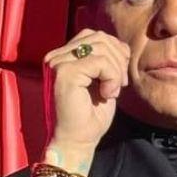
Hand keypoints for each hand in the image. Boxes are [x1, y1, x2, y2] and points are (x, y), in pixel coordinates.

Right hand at [42, 30, 130, 171]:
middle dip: (118, 59)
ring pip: (102, 48)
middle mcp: (55, 57)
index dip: (115, 52)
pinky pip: (100, 62)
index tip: (119, 77)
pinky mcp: (64, 73)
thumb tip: (121, 45)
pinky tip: (107, 94)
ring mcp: (57, 63)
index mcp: (63, 56)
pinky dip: (112, 77)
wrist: (77, 141)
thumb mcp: (103, 80)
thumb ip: (106, 60)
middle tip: (120, 84)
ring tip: (113, 90)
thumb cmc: (90, 115)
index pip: (95, 36)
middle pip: (100, 38)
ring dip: (116, 70)